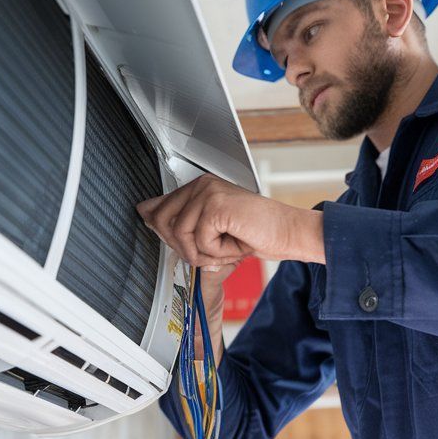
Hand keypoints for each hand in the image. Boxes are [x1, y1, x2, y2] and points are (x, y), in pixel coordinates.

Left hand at [136, 174, 324, 266]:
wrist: (288, 233)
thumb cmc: (258, 232)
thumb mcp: (212, 232)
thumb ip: (184, 227)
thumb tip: (149, 220)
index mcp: (200, 186)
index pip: (159, 206)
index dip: (160, 228)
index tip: (174, 240)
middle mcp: (202, 184)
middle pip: (161, 221)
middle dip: (182, 246)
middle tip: (209, 253)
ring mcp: (208, 192)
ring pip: (180, 234)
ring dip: (203, 252)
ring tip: (226, 249)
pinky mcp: (216, 206)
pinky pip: (200, 241)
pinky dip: (218, 252)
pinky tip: (236, 244)